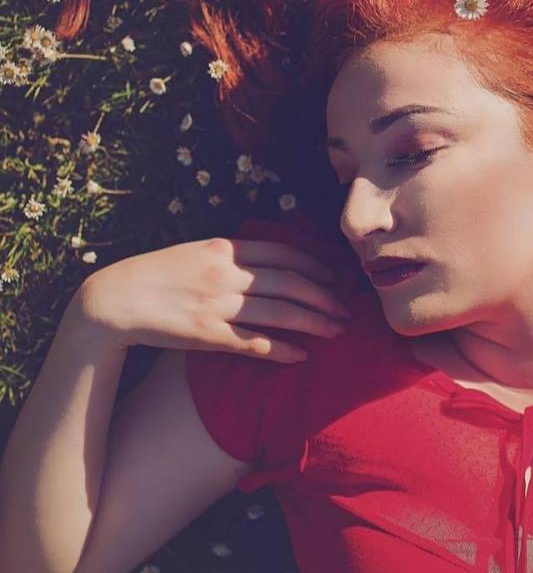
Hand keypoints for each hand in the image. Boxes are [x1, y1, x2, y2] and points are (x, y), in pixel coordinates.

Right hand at [68, 235, 350, 362]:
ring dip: (314, 322)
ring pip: (280, 313)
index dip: (317, 265)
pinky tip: (301, 356)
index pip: (285, 254)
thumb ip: (235, 254)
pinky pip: (255, 344)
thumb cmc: (158, 273)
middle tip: (346, 309)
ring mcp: (218, 305)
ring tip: (337, 331)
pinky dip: (282, 350)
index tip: (336, 276)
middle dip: (325, 297)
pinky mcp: (208, 336)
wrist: (114, 299)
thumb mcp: (198, 251)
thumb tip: (273, 261)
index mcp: (226, 248)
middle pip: (291, 284)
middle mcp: (227, 274)